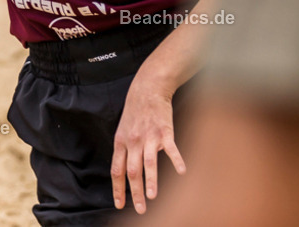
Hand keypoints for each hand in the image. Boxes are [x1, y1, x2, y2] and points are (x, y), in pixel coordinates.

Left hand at [111, 71, 185, 214]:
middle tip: (141, 210)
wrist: (147, 88)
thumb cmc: (135, 110)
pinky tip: (182, 172)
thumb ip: (124, 149)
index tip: (119, 204)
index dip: (118, 189)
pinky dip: (176, 161)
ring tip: (153, 197)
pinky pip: (171, 149)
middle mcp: (133, 142)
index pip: (116, 170)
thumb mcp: (122, 129)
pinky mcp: (164, 131)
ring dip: (151, 182)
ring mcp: (149, 137)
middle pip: (132, 172)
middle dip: (135, 193)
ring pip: (148, 163)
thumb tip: (124, 171)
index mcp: (120, 142)